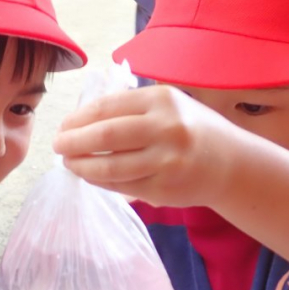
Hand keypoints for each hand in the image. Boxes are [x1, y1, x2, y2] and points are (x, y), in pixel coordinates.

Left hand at [54, 84, 239, 208]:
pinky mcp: (163, 188)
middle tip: (57, 146)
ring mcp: (165, 161)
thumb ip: (131, 108)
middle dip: (72, 142)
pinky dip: (99, 181)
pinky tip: (89, 176)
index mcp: (162, 100)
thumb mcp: (169, 105)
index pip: (107, 107)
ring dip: (81, 166)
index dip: (78, 118)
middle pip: (104, 136)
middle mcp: (165, 129)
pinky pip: (121, 186)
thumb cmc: (192, 130)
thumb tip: (80, 120)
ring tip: (69, 164)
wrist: (231, 164)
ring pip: (109, 166)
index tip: (62, 125)